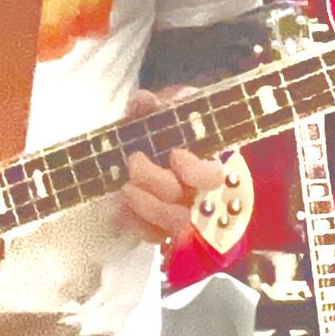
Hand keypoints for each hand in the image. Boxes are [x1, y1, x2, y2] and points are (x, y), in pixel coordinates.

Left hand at [118, 86, 225, 244]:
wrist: (152, 146)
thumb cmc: (166, 127)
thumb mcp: (162, 110)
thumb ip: (154, 106)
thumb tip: (144, 100)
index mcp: (211, 161)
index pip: (214, 177)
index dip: (196, 171)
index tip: (175, 154)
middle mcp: (203, 193)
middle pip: (190, 205)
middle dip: (158, 183)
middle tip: (134, 160)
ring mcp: (184, 213)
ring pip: (173, 224)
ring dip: (146, 207)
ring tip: (125, 188)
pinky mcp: (164, 227)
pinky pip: (153, 235)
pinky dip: (135, 222)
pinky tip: (121, 207)